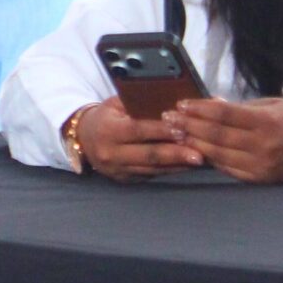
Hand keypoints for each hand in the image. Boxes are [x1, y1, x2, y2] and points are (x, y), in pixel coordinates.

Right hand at [71, 97, 203, 181]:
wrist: (82, 139)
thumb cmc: (105, 117)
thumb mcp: (114, 105)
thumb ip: (137, 104)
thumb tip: (169, 104)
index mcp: (108, 130)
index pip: (138, 130)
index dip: (161, 131)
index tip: (183, 129)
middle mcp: (111, 153)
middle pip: (148, 155)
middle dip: (176, 154)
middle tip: (199, 154)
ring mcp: (118, 169)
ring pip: (153, 169)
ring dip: (178, 165)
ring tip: (200, 160)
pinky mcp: (125, 179)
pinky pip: (152, 175)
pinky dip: (171, 170)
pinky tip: (186, 165)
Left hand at [163, 97, 282, 183]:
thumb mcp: (272, 105)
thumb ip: (240, 107)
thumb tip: (210, 103)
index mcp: (266, 121)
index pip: (223, 115)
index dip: (198, 110)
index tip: (180, 105)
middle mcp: (263, 145)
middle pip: (215, 135)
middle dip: (188, 126)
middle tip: (168, 119)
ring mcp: (262, 164)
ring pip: (217, 154)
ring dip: (193, 144)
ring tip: (175, 134)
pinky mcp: (261, 179)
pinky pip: (228, 169)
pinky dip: (210, 159)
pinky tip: (195, 150)